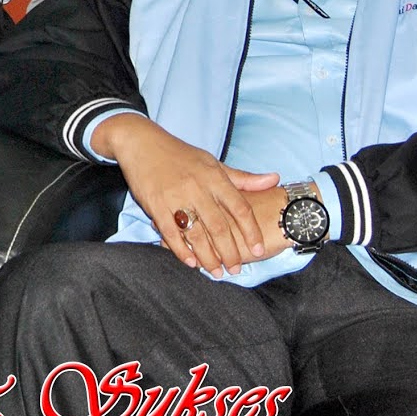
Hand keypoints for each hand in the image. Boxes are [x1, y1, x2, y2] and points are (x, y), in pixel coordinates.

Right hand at [94, 114, 281, 274]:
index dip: (251, 231)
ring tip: (216, 272)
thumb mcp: (213, 162)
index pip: (240, 208)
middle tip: (236, 269)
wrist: (142, 143)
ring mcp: (175, 197)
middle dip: (230, 252)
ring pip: (196, 234)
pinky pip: (170, 233)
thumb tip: (274, 179)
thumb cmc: (180, 154)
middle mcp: (197, 188)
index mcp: (214, 177)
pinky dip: (181, 250)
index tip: (259, 250)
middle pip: (219, 227)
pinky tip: (191, 262)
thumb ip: (242, 178)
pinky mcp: (155, 205)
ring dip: (208, 257)